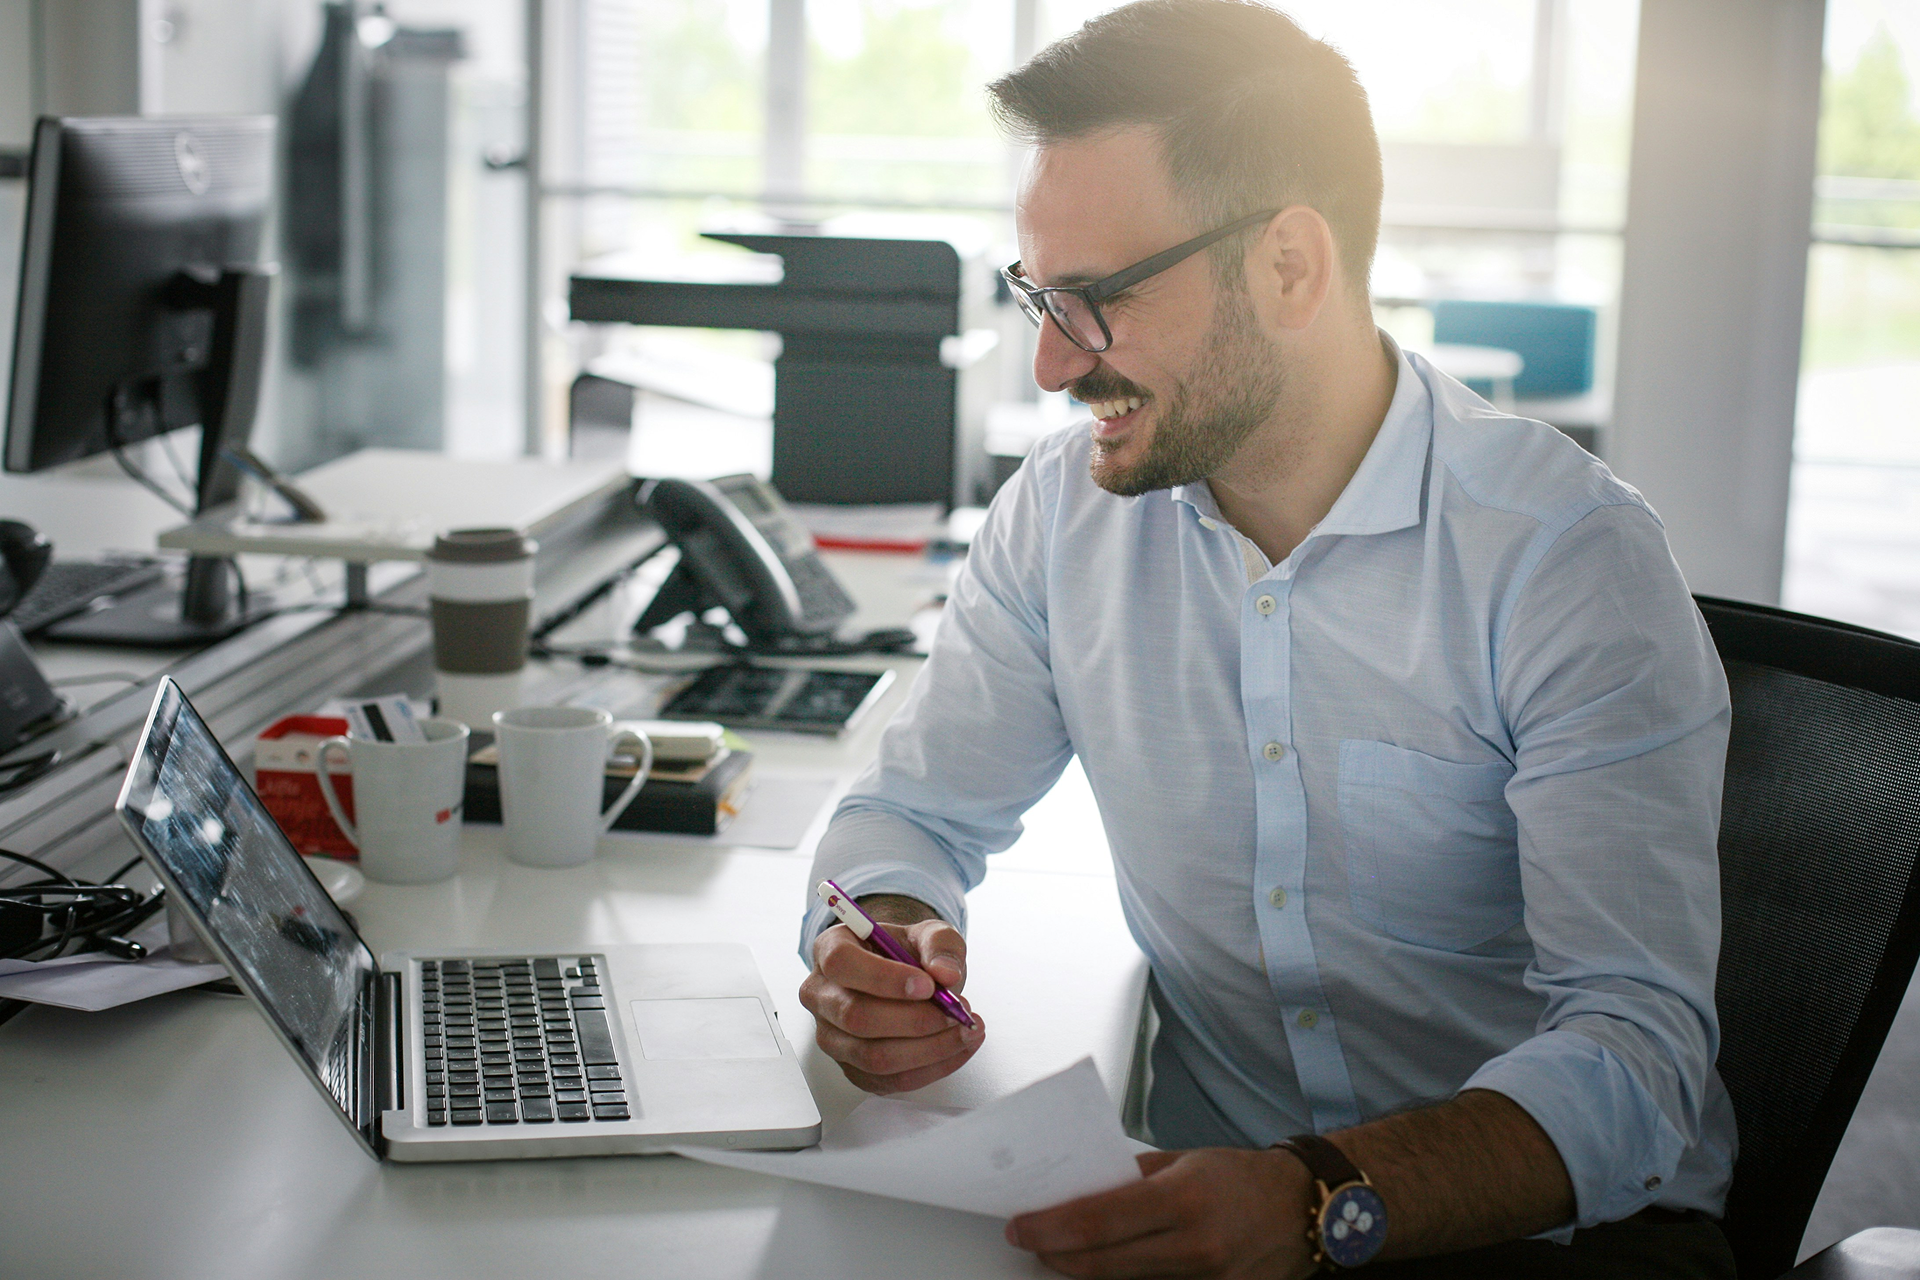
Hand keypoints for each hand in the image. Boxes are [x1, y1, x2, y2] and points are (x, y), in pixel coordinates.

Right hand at [799, 902, 984, 1093]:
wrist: (907, 978)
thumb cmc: (908, 954)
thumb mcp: (929, 934)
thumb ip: (940, 945)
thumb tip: (945, 974)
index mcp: (830, 949)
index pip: (842, 963)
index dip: (883, 977)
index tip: (928, 985)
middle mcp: (821, 995)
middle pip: (856, 1017)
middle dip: (915, 1020)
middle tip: (957, 1012)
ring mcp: (832, 1037)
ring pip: (873, 1056)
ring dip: (929, 1048)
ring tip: (964, 1029)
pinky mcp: (853, 1069)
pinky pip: (891, 1080)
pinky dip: (932, 1068)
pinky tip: (957, 1048)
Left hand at [1005, 1148, 1316, 1278]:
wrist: (1303, 1209)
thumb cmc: (1240, 1178)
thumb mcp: (1184, 1160)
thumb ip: (1131, 1178)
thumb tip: (1079, 1190)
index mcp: (1183, 1199)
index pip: (1098, 1221)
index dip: (1051, 1229)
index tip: (1022, 1227)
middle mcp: (1194, 1246)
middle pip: (1102, 1265)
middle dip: (1057, 1255)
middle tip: (1031, 1242)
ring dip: (1087, 1271)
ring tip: (1066, 1254)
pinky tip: (1111, 1269)